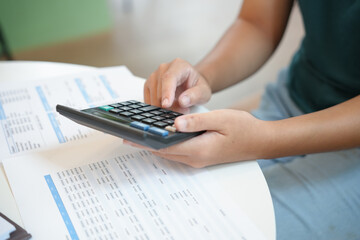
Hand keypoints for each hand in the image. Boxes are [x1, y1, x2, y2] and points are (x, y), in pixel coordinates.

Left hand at [124, 109, 271, 167]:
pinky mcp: (201, 156)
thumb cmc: (242, 128)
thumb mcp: (220, 119)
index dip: (146, 142)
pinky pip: (178, 152)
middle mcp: (196, 158)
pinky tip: (163, 136)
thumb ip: (196, 121)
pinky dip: (167, 145)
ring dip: (156, 145)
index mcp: (199, 149)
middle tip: (130, 135)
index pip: (165, 147)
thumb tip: (174, 123)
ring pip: (170, 153)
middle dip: (146, 144)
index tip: (130, 137)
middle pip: (164, 153)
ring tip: (142, 135)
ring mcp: (198, 159)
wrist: (259, 141)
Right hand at [144, 58, 211, 110]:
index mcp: (179, 65)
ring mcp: (154, 76)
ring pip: (153, 97)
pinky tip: (168, 108)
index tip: (166, 105)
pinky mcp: (148, 85)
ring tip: (179, 108)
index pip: (169, 78)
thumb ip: (195, 95)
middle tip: (182, 111)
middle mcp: (164, 68)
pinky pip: (148, 100)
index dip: (167, 92)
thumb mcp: (203, 92)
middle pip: (159, 90)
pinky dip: (156, 108)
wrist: (191, 85)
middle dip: (169, 106)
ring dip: (163, 108)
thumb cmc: (197, 87)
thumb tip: (183, 101)